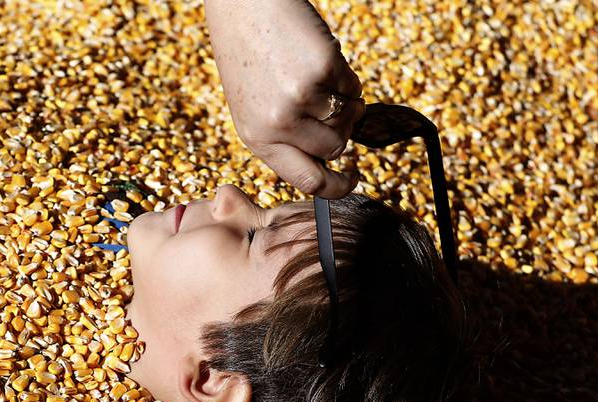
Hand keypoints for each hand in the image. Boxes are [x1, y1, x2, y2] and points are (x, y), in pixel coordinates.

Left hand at [204, 0, 365, 198]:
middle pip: (336, 149)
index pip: (307, 181)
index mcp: (258, 138)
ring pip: (348, 121)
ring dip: (346, 105)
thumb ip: (284, 138)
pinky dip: (346, 79)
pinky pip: (353, 89)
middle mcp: (278, 123)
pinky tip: (322, 62)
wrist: (244, 5)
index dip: (337, 187)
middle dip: (342, 132)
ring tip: (322, 82)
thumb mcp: (254, 107)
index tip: (353, 181)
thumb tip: (329, 160)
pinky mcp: (323, 68)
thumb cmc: (248, 56)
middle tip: (330, 109)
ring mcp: (301, 97)